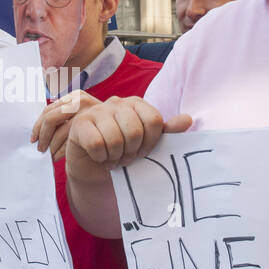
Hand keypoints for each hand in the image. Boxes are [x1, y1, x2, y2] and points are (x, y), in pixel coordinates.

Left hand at [32, 90, 99, 160]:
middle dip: (42, 137)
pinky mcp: (96, 124)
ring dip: (53, 147)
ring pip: (61, 132)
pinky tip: (64, 158)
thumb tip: (36, 133)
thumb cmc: (98, 127)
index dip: (37, 126)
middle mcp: (80, 100)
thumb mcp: (81, 118)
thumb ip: (65, 119)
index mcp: (74, 96)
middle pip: (50, 118)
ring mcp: (89, 111)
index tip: (33, 140)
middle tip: (40, 150)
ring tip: (52, 157)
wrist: (123, 130)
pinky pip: (70, 140)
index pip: (48, 110)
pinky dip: (64, 152)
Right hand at [65, 96, 191, 179]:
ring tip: (113, 157)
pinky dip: (101, 157)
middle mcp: (117, 102)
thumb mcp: (147, 143)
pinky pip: (97, 145)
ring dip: (115, 157)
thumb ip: (167, 132)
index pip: (154, 121)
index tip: (143, 152)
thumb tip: (188, 119)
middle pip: (135, 131)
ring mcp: (96, 111)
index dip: (150, 143)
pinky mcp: (80, 124)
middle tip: (125, 157)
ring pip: (115, 139)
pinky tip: (100, 157)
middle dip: (131, 152)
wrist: (93, 166)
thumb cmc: (123, 151)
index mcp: (136, 103)